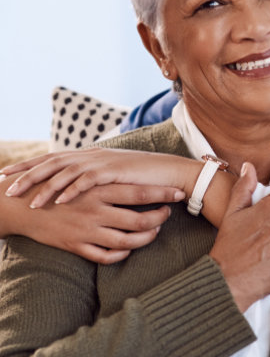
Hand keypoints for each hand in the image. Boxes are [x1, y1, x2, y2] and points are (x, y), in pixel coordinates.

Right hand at [1, 174, 182, 263]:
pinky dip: (121, 255)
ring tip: (154, 232)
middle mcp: (96, 210)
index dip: (163, 194)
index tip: (179, 194)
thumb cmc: (60, 185)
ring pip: (127, 242)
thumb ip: (108, 173)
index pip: (140, 192)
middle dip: (159, 219)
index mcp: (99, 189)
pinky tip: (129, 249)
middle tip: (168, 214)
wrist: (23, 204)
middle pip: (139, 220)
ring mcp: (86, 230)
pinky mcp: (76, 246)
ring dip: (145, 239)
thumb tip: (133, 166)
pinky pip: (105, 257)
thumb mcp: (84, 174)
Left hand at [2, 148, 198, 207]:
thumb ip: (93, 175)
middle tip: (6, 187)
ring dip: (46, 186)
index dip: (28, 166)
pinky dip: (71, 190)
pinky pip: (87, 180)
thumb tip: (76, 182)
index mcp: (88, 155)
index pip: (52, 158)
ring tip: (29, 201)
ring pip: (65, 172)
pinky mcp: (113, 171)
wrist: (167, 173)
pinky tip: (58, 201)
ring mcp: (102, 162)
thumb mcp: (112, 175)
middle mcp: (91, 155)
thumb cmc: (141, 177)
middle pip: (51, 162)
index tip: (7, 175)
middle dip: (27, 174)